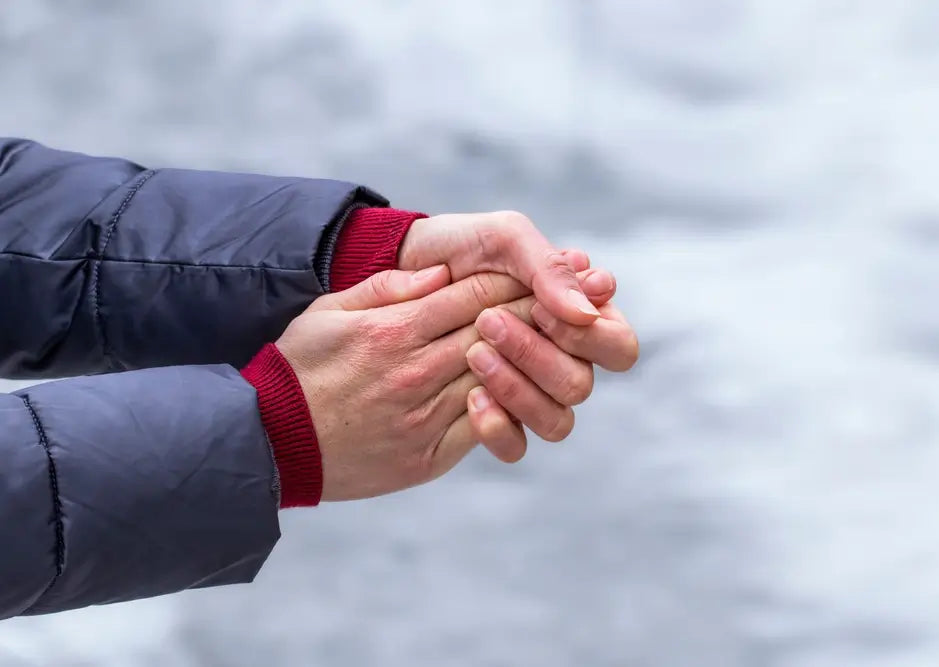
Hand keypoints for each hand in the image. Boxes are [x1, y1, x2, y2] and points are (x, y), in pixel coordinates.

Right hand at [276, 266, 551, 499]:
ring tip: (560, 340)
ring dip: (533, 357)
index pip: (470, 295)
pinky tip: (527, 390)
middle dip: (535, 311)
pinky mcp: (429, 455)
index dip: (510, 280)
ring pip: (498, 378)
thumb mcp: (328, 311)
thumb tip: (440, 272)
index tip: (536, 271)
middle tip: (569, 299)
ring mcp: (425, 416)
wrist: (271, 443)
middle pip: (494, 331)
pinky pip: (484, 427)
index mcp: (393, 331)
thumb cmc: (299, 368)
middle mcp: (415, 371)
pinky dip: (510, 406)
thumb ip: (386, 288)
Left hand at [398, 210, 638, 448]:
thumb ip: (549, 268)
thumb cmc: (459, 248)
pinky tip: (471, 397)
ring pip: (556, 420)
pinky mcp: (497, 418)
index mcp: (580, 317)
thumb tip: (587, 310)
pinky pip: (516, 447)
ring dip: (516, 388)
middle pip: (582, 385)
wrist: (400, 270)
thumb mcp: (504, 238)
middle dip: (536, 355)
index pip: (618, 347)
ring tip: (475, 354)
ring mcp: (531, 393)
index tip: (540, 307)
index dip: (588, 336)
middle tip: (489, 322)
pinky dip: (497, 426)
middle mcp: (564, 360)